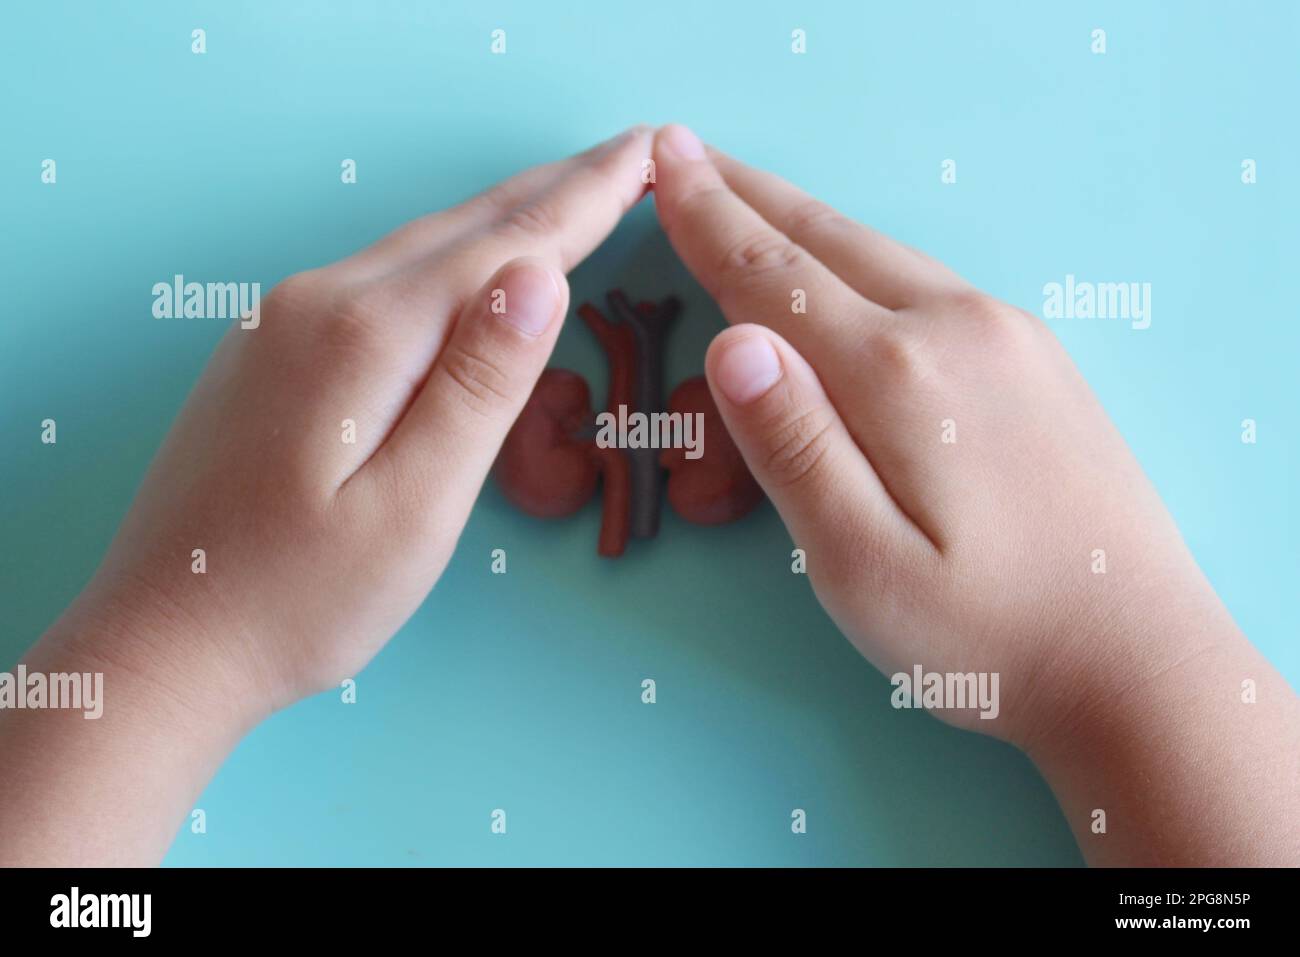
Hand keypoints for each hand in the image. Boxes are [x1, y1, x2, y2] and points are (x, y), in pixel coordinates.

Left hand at [80, 126, 652, 714]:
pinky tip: (471, 262)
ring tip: (569, 190)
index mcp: (367, 336)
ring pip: (418, 249)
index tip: (648, 154)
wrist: (162, 641)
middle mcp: (318, 303)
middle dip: (552, 190)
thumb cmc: (300, 598)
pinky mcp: (271, 352)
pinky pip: (381, 279)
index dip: (585, 201)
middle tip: (627, 153)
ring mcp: (283, 322)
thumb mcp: (414, 507)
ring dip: (501, 218)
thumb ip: (478, 387)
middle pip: (460, 230)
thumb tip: (540, 274)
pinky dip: (448, 257)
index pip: (505, 249)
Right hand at [649, 124, 1299, 864]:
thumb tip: (730, 340)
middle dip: (747, 195)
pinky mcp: (1037, 359)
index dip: (707, 221)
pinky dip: (861, 257)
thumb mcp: (861, 565)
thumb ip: (794, 448)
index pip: (773, 279)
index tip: (658, 161)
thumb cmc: (982, 634)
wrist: (1138, 661)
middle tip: (685, 151)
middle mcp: (956, 328)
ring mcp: (1008, 336)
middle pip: (827, 242)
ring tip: (746, 193)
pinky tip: (845, 266)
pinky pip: (926, 281)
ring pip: (881, 254)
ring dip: (803, 221)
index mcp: (898, 376)